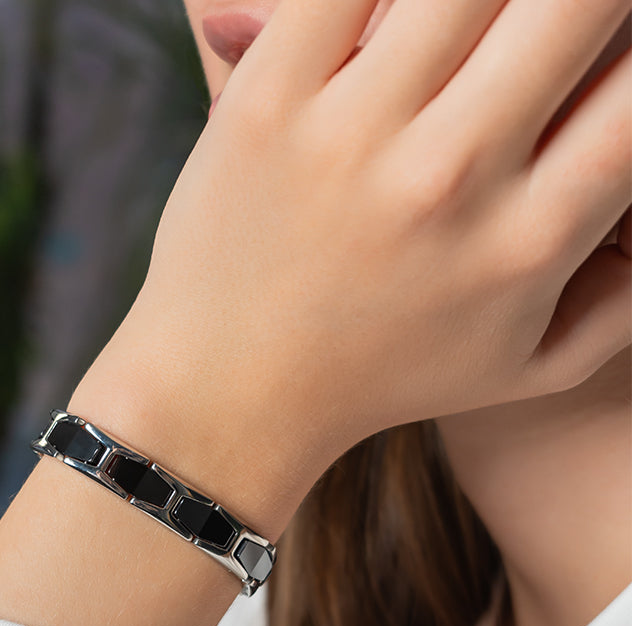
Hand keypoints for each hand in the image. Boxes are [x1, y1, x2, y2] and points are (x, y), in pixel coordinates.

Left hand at [70, 0, 630, 537]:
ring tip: (466, 34)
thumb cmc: (378, 379)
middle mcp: (449, 179)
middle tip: (540, 32)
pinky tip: (391, 18)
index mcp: (527, 241)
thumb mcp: (524, 369)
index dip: (631, 48)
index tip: (597, 60)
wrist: (227, 395)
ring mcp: (351, 136)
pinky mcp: (264, 103)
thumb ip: (627, 298)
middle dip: (581, 4)